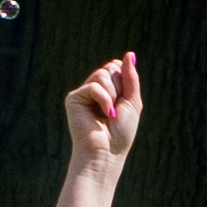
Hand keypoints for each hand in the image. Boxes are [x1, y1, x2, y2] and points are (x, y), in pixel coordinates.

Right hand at [61, 50, 139, 176]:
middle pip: (110, 68)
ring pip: (102, 74)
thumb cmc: (121, 132)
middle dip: (120, 88)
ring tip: (110, 113)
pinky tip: (105, 113)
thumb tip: (129, 54)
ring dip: (113, 94)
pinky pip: (94, 86)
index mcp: (108, 89)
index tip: (124, 100)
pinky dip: (104, 99)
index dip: (125, 79)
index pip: (117, 66)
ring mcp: (83, 93)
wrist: (107, 152)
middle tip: (117, 109)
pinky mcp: (74, 98)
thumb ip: (130, 77)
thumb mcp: (132, 101)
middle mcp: (94, 89)